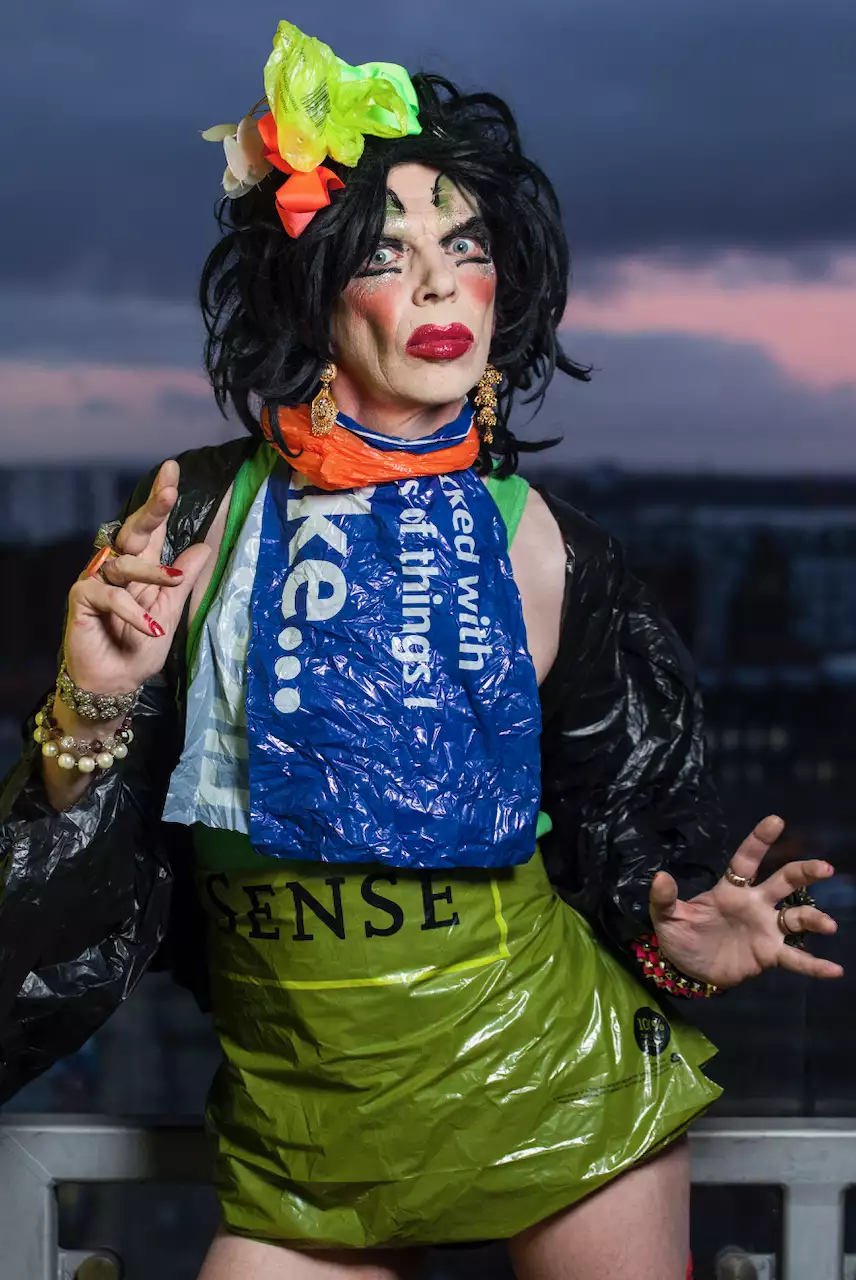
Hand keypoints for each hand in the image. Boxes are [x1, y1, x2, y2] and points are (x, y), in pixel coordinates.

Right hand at [63, 461, 210, 694]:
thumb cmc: (139, 648)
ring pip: (126, 563)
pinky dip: (132, 611)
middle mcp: (118, 568)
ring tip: (172, 582)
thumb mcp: (170, 612)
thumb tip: (203, 547)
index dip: (160, 501)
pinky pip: (110, 595)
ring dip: (152, 574)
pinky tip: (150, 627)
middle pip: (134, 531)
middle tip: (169, 489)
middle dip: (152, 509)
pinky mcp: (82, 598)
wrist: (115, 682)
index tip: (173, 470)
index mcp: (141, 568)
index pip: (152, 529)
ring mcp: (98, 581)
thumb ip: (183, 581)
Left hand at [649, 815, 843, 987]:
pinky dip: (815, 965)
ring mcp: (765, 929)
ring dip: (814, 919)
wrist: (688, 970)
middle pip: (783, 882)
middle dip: (804, 872)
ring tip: (827, 925)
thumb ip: (665, 898)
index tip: (776, 821)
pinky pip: (796, 959)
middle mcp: (754, 904)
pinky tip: (835, 971)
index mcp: (730, 890)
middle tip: (825, 867)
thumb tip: (659, 877)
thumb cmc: (681, 935)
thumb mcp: (666, 917)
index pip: (747, 860)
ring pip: (796, 918)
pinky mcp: (769, 955)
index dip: (759, 840)